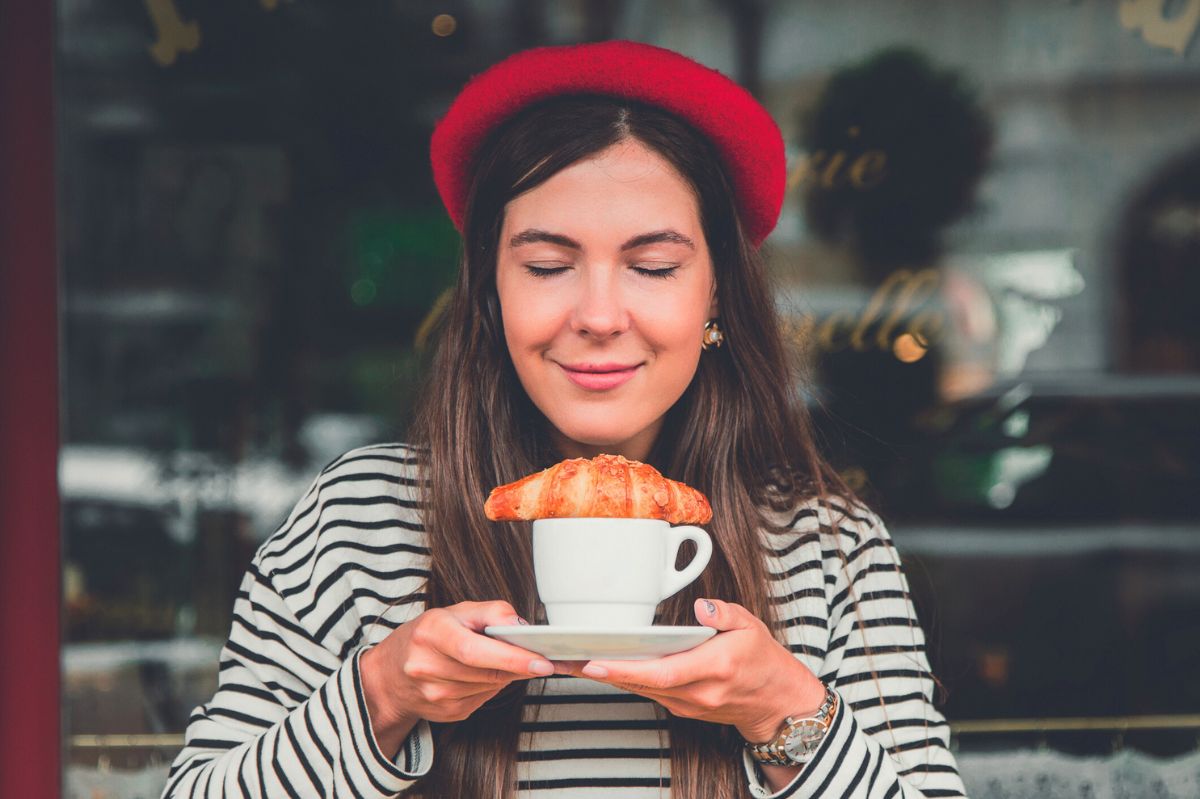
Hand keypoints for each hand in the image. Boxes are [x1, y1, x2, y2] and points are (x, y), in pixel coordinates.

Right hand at [360, 600, 554, 747]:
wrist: (390, 675)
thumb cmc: (427, 636)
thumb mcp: (455, 612)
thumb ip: (491, 612)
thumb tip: (522, 627)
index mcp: (430, 633)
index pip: (475, 650)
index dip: (511, 657)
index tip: (543, 661)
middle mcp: (427, 667)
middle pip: (488, 671)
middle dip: (519, 665)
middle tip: (542, 659)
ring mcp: (435, 695)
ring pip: (490, 686)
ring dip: (504, 674)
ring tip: (499, 659)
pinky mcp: (445, 714)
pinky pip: (484, 699)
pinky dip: (491, 686)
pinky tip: (481, 675)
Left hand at [554, 598, 825, 741]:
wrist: (778, 705)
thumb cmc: (764, 662)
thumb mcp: (752, 627)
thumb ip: (725, 614)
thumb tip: (701, 606)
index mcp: (714, 669)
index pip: (662, 672)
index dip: (624, 669)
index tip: (594, 661)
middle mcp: (698, 693)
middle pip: (640, 684)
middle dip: (600, 672)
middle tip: (563, 658)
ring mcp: (688, 705)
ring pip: (640, 690)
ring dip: (607, 676)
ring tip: (571, 660)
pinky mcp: (682, 708)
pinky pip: (648, 693)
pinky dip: (624, 680)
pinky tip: (603, 666)